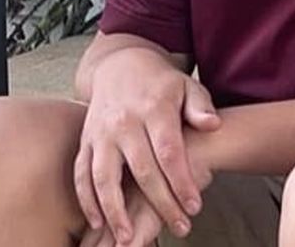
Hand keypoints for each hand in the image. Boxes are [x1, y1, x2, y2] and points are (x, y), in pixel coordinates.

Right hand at [74, 46, 220, 242]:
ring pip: (104, 178)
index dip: (181, 182)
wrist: (121, 65)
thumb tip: (213, 124)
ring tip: (127, 238)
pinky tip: (97, 223)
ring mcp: (101, 134)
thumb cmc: (162, 83)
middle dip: (161, 203)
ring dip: (115, 211)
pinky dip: (86, 201)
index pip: (169, 152)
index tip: (194, 206)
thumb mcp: (187, 86)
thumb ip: (200, 106)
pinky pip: (81, 175)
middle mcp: (124, 123)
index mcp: (154, 109)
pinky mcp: (85, 142)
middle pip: (142, 171)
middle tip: (180, 227)